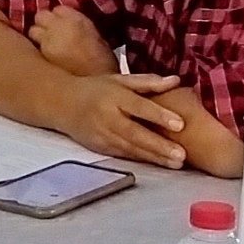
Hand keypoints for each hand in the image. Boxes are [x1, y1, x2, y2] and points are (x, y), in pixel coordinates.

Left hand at [28, 6, 117, 76]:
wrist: (97, 82)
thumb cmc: (102, 64)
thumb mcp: (96, 38)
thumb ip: (79, 27)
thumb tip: (67, 25)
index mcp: (77, 20)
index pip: (58, 9)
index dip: (59, 17)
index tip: (61, 24)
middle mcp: (60, 26)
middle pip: (41, 15)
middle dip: (44, 23)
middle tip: (50, 34)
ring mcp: (48, 40)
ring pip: (33, 30)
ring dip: (38, 36)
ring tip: (47, 46)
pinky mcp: (41, 54)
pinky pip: (33, 46)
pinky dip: (37, 49)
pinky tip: (44, 57)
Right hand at [53, 72, 187, 168]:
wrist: (62, 103)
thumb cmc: (95, 90)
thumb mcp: (120, 80)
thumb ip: (148, 82)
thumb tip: (176, 80)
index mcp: (114, 96)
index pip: (140, 107)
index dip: (160, 116)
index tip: (180, 124)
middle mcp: (107, 116)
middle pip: (136, 133)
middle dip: (159, 145)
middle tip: (181, 154)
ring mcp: (102, 134)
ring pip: (131, 148)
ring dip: (154, 157)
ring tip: (176, 163)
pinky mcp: (99, 146)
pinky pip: (123, 154)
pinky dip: (141, 159)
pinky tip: (158, 163)